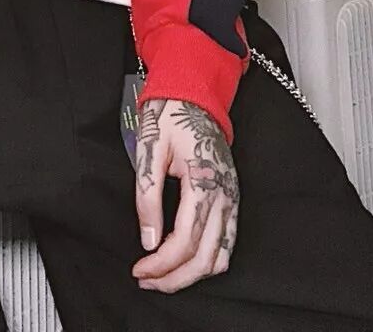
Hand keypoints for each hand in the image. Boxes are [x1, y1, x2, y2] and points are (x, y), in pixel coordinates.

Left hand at [131, 98, 238, 292]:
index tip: (139, 268)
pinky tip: (186, 262)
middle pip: (205, 258)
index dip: (161, 263)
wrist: (194, 92)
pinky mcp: (232, 198)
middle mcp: (224, 195)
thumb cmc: (170, 115)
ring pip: (220, 256)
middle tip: (146, 279)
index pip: (185, 241)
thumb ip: (148, 197)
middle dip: (174, 277)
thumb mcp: (149, 150)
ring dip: (192, 274)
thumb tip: (149, 239)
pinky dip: (209, 261)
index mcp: (204, 182)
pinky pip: (228, 243)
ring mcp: (232, 198)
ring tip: (163, 277)